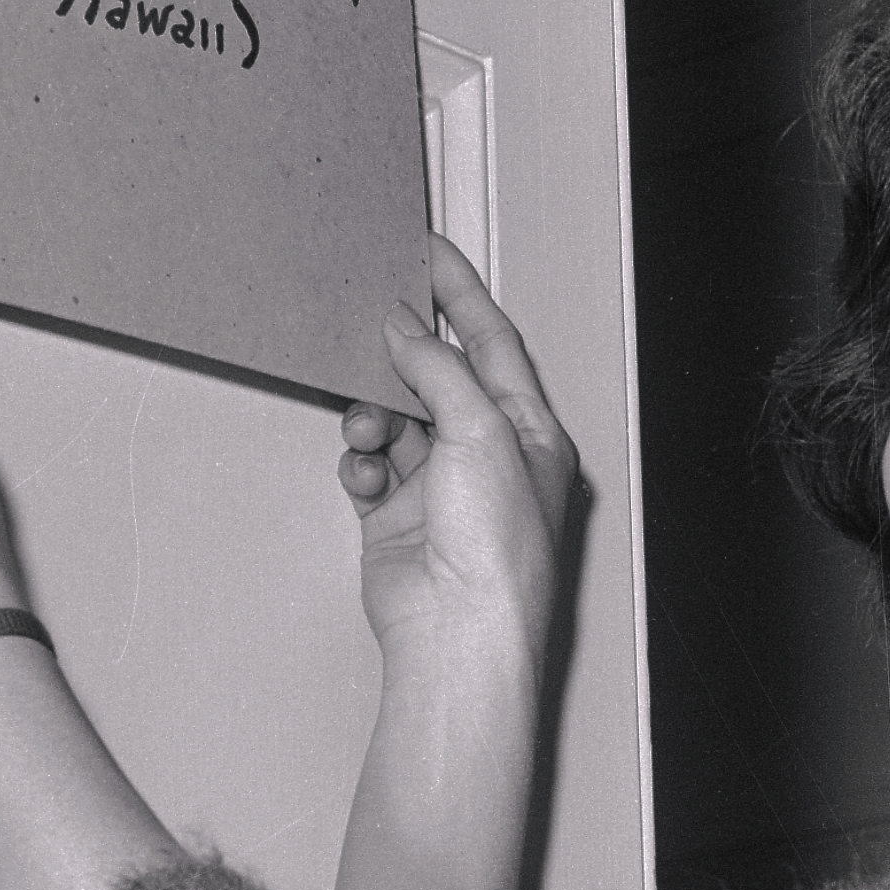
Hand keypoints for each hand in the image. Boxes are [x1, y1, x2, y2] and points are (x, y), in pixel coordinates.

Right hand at [337, 240, 577, 687]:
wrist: (459, 634)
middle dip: (401, 359)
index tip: (427, 255)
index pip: (494, 344)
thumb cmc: (499, 552)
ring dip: (373, 417)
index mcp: (530, 432)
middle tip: (368, 328)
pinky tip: (363, 472)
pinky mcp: (396, 520)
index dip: (461, 296)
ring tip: (367, 430)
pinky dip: (360, 463)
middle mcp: (488, 458)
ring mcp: (441, 491)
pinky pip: (368, 470)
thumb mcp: (481, 432)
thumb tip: (404, 329)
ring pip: (394, 423)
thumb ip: (440, 370)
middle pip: (438, 380)